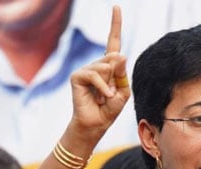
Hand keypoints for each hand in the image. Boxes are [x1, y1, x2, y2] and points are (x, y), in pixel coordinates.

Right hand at [68, 5, 130, 145]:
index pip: (113, 42)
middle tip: (111, 93)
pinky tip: (104, 97)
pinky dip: (103, 87)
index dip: (115, 25)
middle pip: (114, 57)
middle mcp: (97, 65)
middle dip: (117, 77)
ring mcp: (86, 69)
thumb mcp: (123, 92)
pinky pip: (95, 74)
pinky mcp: (77, 76)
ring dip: (110, 84)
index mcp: (110, 67)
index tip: (116, 7)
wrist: (96, 125)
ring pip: (105, 66)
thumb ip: (122, 74)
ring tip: (106, 97)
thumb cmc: (110, 109)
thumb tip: (119, 55)